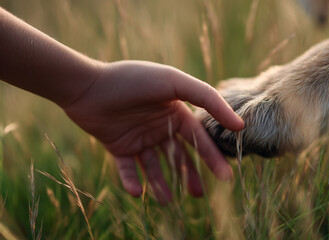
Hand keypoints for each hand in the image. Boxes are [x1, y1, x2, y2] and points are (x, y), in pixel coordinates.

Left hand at [63, 60, 243, 203]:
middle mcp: (159, 126)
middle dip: (190, 176)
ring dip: (162, 184)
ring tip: (167, 200)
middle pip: (180, 156)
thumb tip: (239, 125)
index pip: (198, 139)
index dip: (212, 157)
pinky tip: (137, 191)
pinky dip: (132, 181)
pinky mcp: (119, 147)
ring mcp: (139, 138)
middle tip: (199, 196)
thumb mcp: (175, 83)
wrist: (89, 86)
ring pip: (156, 167)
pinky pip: (129, 169)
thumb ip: (208, 99)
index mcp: (175, 112)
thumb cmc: (133, 80)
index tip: (225, 176)